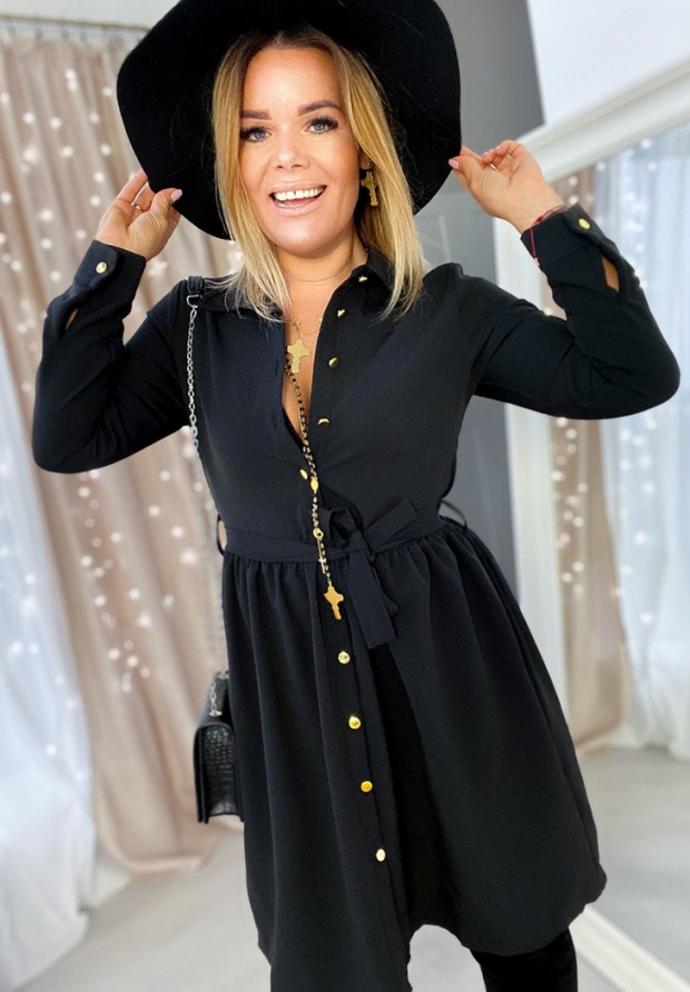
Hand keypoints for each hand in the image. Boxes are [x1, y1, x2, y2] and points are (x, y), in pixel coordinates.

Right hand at [94, 168, 182, 261]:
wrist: (120, 248)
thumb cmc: (142, 243)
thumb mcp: (160, 220)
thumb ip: (165, 202)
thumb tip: (175, 191)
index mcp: (160, 230)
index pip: (171, 213)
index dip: (175, 201)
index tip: (180, 189)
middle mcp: (147, 222)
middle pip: (158, 202)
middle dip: (164, 191)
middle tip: (171, 179)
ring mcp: (134, 214)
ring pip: (144, 195)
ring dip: (152, 184)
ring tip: (160, 173)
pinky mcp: (121, 206)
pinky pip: (131, 190)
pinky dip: (138, 180)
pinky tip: (146, 171)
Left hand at [449, 141, 564, 230]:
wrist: (524, 197)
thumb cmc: (501, 199)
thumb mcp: (475, 182)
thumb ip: (465, 167)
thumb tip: (455, 160)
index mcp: (484, 191)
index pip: (470, 176)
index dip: (462, 166)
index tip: (454, 157)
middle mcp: (497, 181)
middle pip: (481, 164)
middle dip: (472, 157)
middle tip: (463, 150)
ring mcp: (509, 170)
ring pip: (495, 155)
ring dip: (489, 153)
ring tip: (488, 159)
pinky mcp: (521, 160)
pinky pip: (510, 147)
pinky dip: (503, 146)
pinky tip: (500, 151)